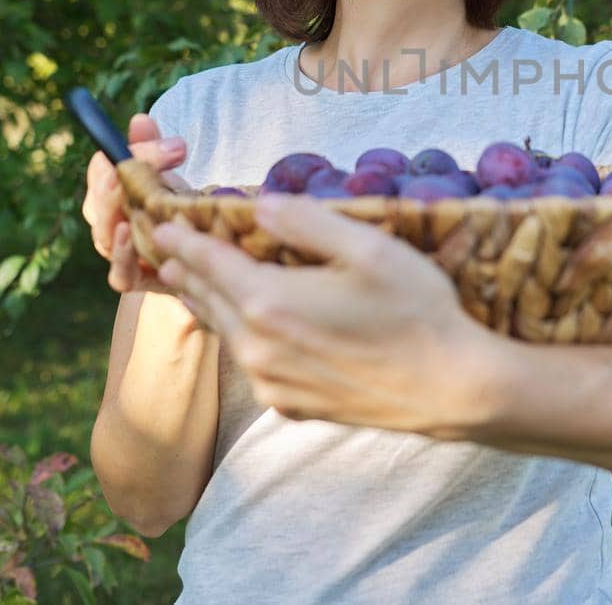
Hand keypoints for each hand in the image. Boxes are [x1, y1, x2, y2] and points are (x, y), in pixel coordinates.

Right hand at [82, 113, 193, 294]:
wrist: (192, 252)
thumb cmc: (172, 208)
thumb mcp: (167, 176)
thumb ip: (153, 149)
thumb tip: (140, 120)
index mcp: (110, 191)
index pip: (104, 168)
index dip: (131, 154)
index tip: (171, 147)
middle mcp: (107, 220)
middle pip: (101, 200)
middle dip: (124, 182)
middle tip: (159, 167)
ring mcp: (117, 251)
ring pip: (106, 236)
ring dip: (118, 222)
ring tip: (131, 214)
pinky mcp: (134, 279)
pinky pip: (120, 275)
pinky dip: (123, 262)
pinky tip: (137, 247)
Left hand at [149, 194, 504, 438]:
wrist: (450, 388)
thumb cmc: (416, 311)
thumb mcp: (369, 249)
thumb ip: (307, 222)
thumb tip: (259, 206)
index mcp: (269, 303)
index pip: (208, 262)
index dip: (182, 240)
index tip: (161, 225)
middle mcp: (257, 348)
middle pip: (205, 299)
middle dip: (185, 270)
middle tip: (167, 250)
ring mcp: (271, 383)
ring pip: (224, 334)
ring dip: (207, 303)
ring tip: (194, 282)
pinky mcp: (289, 405)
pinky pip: (250, 362)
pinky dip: (238, 336)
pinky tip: (249, 325)